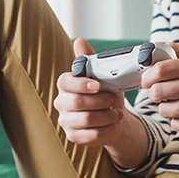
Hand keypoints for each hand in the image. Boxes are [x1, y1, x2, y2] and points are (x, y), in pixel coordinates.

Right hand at [54, 39, 144, 154]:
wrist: (115, 117)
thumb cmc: (106, 93)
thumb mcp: (103, 75)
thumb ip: (90, 59)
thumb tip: (79, 40)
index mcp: (66, 85)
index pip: (65, 82)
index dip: (81, 84)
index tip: (98, 85)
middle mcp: (61, 103)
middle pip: (76, 102)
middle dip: (100, 101)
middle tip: (115, 100)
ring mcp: (66, 121)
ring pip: (85, 120)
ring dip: (106, 116)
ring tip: (117, 112)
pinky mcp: (73, 137)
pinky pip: (89, 135)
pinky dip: (106, 129)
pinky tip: (113, 123)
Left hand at [141, 43, 178, 134]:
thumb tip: (155, 46)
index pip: (160, 69)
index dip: (147, 75)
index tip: (145, 79)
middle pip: (156, 91)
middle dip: (154, 93)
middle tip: (159, 92)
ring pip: (162, 109)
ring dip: (166, 107)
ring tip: (177, 103)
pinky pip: (172, 123)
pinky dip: (176, 120)